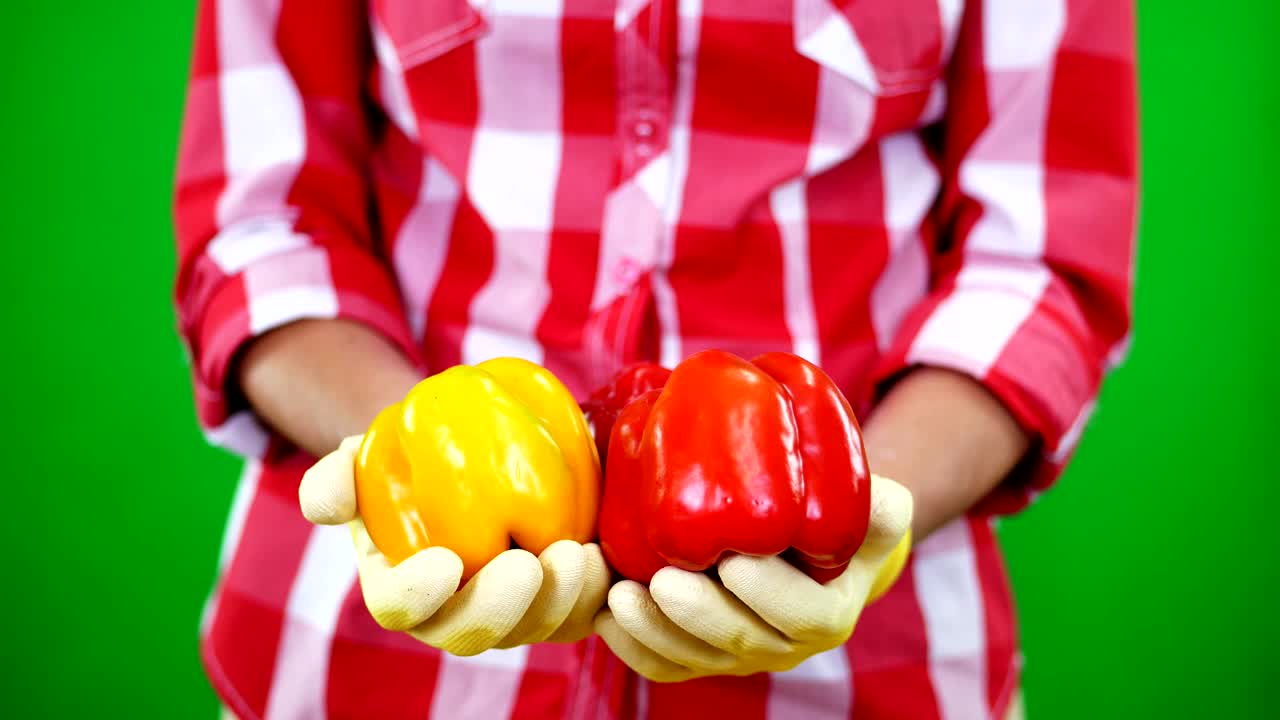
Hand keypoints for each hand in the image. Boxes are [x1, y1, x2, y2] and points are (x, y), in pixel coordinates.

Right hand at [300, 436, 609, 654]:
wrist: (474, 450)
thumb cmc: (411, 456)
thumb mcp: (364, 456)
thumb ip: (335, 478)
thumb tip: (325, 505)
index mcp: (401, 589)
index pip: (400, 608)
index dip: (417, 597)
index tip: (443, 561)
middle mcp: (454, 614)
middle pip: (473, 635)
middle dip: (502, 609)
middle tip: (529, 564)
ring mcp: (511, 615)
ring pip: (536, 631)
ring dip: (561, 603)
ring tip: (581, 556)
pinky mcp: (560, 602)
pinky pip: (582, 615)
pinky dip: (596, 595)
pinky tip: (606, 558)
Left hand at [594, 474, 911, 680]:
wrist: (801, 540)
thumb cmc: (833, 517)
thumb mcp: (870, 508)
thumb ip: (879, 507)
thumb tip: (878, 498)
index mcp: (829, 613)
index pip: (803, 614)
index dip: (770, 594)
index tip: (736, 561)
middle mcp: (782, 645)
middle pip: (739, 641)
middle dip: (698, 614)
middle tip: (663, 581)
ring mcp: (735, 656)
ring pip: (692, 659)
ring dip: (654, 632)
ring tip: (621, 597)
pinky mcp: (697, 655)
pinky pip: (663, 666)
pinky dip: (632, 647)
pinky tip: (606, 617)